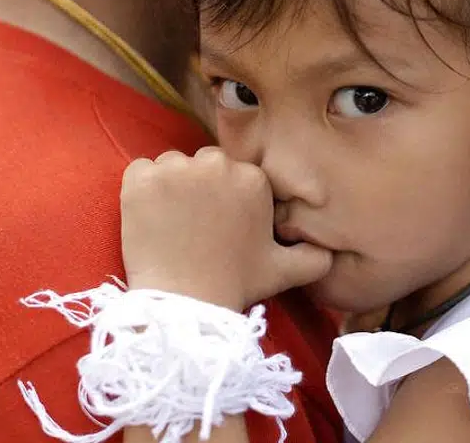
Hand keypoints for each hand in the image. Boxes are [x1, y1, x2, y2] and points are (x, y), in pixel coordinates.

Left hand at [120, 148, 332, 310]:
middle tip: (194, 227)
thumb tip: (329, 252)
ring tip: (170, 225)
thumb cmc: (234, 285)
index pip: (233, 174)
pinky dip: (140, 191)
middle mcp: (217, 164)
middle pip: (203, 165)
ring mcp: (176, 169)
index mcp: (252, 178)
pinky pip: (139, 172)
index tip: (217, 226)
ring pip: (172, 167)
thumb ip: (313, 257)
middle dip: (199, 189)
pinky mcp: (141, 179)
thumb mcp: (284, 271)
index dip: (225, 199)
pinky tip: (149, 219)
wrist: (184, 304)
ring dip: (170, 189)